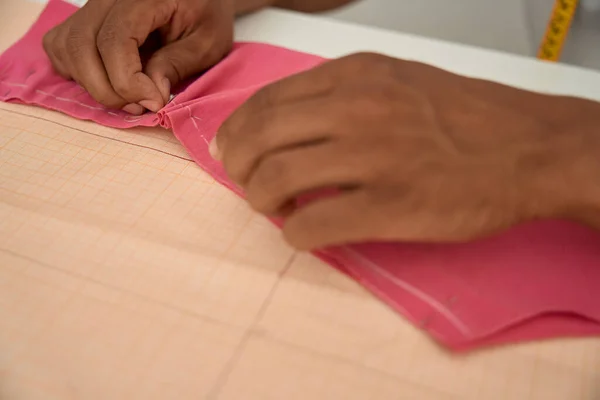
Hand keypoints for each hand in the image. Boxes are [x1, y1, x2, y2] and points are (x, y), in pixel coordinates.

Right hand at [43, 0, 234, 113]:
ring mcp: (92, 5)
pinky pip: (61, 46)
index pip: (114, 41)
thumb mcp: (207, 43)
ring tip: (129, 97)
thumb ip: (177, 64)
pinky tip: (109, 81)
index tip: (154, 102)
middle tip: (141, 106)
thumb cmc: (206, 15)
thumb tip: (150, 95)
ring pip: (66, 48)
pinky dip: (77, 72)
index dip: (127, 82)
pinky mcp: (84, 17)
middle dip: (108, 90)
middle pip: (81, 46)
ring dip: (92, 84)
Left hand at [213, 53, 599, 249]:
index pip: (265, 101)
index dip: (237, 132)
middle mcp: (356, 109)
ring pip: (276, 180)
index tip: (232, 152)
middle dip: (238, 168)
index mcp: (354, 76)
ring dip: (260, 201)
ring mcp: (372, 158)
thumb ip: (339, 95)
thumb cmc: (461, 116)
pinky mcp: (389, 206)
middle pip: (260, 139)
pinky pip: (312, 225)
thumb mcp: (395, 81)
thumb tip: (285, 126)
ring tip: (273, 209)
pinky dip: (294, 234)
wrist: (526, 148)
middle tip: (246, 184)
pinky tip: (302, 233)